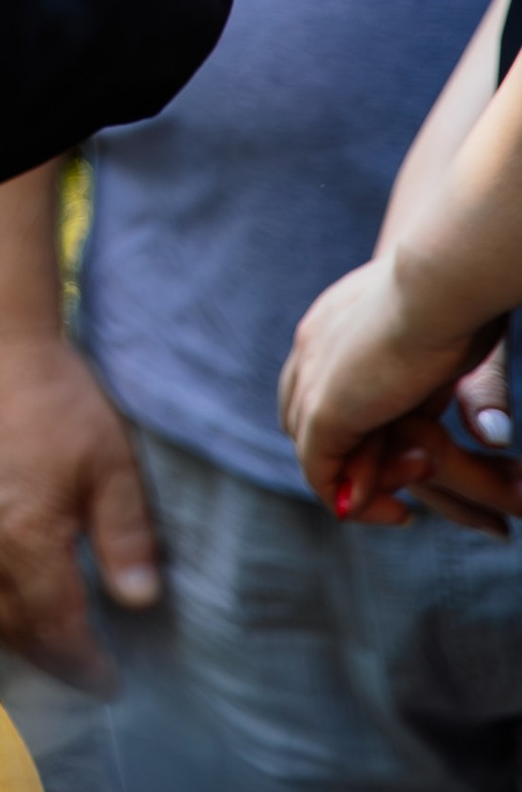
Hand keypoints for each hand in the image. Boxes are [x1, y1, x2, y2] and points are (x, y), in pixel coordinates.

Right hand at [0, 330, 159, 690]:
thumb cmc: (54, 398)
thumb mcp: (110, 463)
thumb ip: (126, 536)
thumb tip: (141, 601)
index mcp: (26, 542)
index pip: (57, 631)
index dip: (86, 665)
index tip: (112, 684)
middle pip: (15, 630)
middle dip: (52, 661)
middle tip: (88, 674)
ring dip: (20, 637)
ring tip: (55, 645)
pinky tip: (13, 598)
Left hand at [281, 251, 512, 519]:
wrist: (441, 279)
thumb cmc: (461, 298)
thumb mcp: (440, 345)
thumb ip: (434, 389)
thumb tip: (487, 436)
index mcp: (332, 319)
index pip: (317, 380)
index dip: (350, 421)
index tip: (406, 450)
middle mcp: (312, 344)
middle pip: (303, 416)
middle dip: (347, 455)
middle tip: (408, 481)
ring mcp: (312, 377)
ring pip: (313, 447)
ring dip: (358, 482)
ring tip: (407, 502)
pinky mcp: (323, 409)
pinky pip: (319, 470)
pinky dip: (351, 497)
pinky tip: (398, 512)